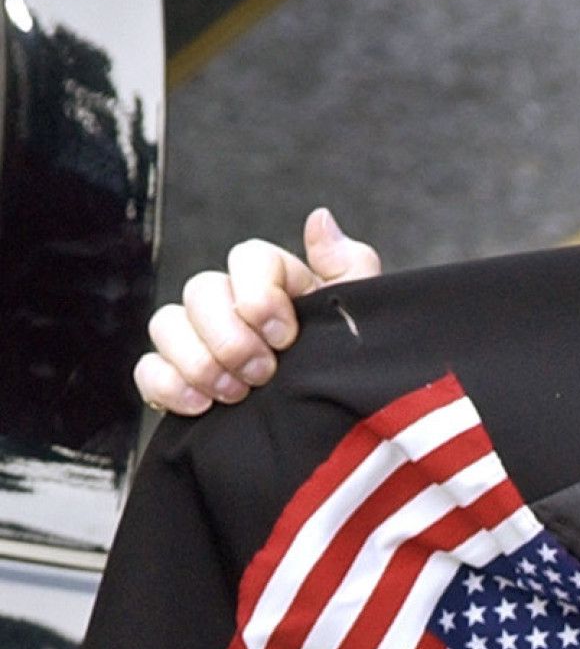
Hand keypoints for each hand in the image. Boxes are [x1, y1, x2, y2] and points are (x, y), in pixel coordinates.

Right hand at [134, 208, 382, 414]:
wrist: (333, 430)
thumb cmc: (350, 365)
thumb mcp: (364, 317)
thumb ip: (349, 265)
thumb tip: (319, 217)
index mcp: (278, 282)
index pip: (248, 256)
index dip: (259, 294)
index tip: (286, 336)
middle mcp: (232, 303)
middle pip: (201, 289)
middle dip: (229, 337)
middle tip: (263, 373)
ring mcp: (200, 340)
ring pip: (166, 323)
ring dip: (200, 362)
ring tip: (237, 395)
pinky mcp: (177, 379)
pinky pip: (146, 369)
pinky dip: (168, 386)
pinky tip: (202, 408)